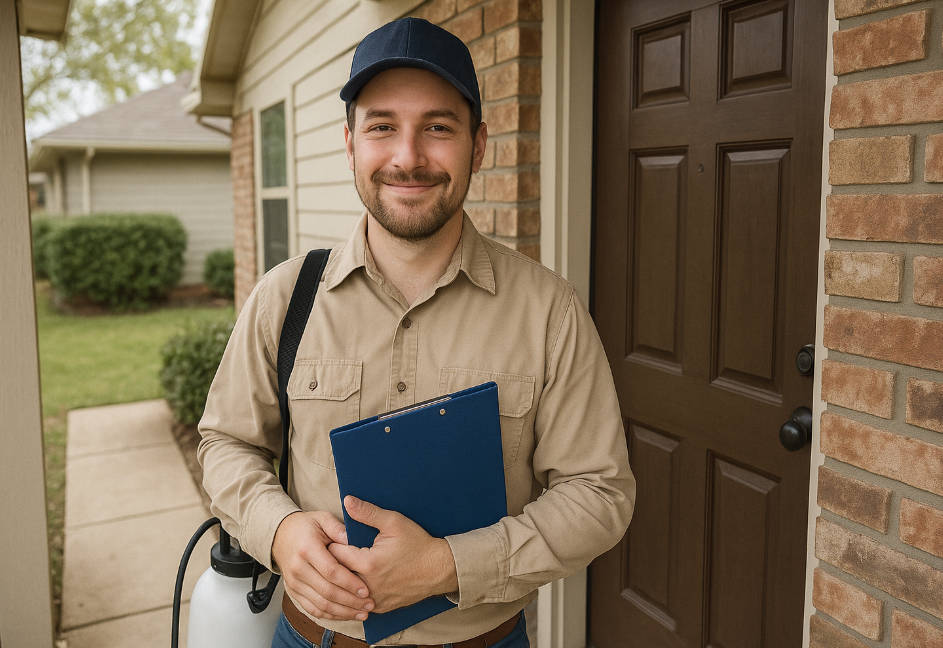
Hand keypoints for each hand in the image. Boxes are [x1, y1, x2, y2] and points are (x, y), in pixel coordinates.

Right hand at [272, 510, 374, 619]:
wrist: (281, 535)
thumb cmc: (307, 526)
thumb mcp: (323, 519)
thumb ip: (338, 528)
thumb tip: (354, 540)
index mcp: (307, 549)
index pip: (330, 571)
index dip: (349, 583)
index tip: (366, 590)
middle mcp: (298, 569)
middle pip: (327, 591)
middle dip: (351, 601)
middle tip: (370, 604)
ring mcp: (294, 583)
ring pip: (320, 604)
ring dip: (343, 612)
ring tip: (362, 613)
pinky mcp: (294, 592)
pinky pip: (312, 609)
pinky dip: (331, 615)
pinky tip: (346, 615)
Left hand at [328, 496, 457, 612]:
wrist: (439, 569)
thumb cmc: (417, 544)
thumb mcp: (394, 522)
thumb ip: (368, 512)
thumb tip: (347, 500)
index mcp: (368, 563)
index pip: (334, 554)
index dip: (333, 544)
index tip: (334, 540)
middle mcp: (367, 585)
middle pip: (337, 575)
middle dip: (334, 563)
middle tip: (334, 553)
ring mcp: (374, 600)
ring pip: (346, 592)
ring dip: (343, 580)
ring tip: (343, 567)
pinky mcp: (381, 608)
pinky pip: (358, 603)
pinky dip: (354, 593)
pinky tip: (356, 582)